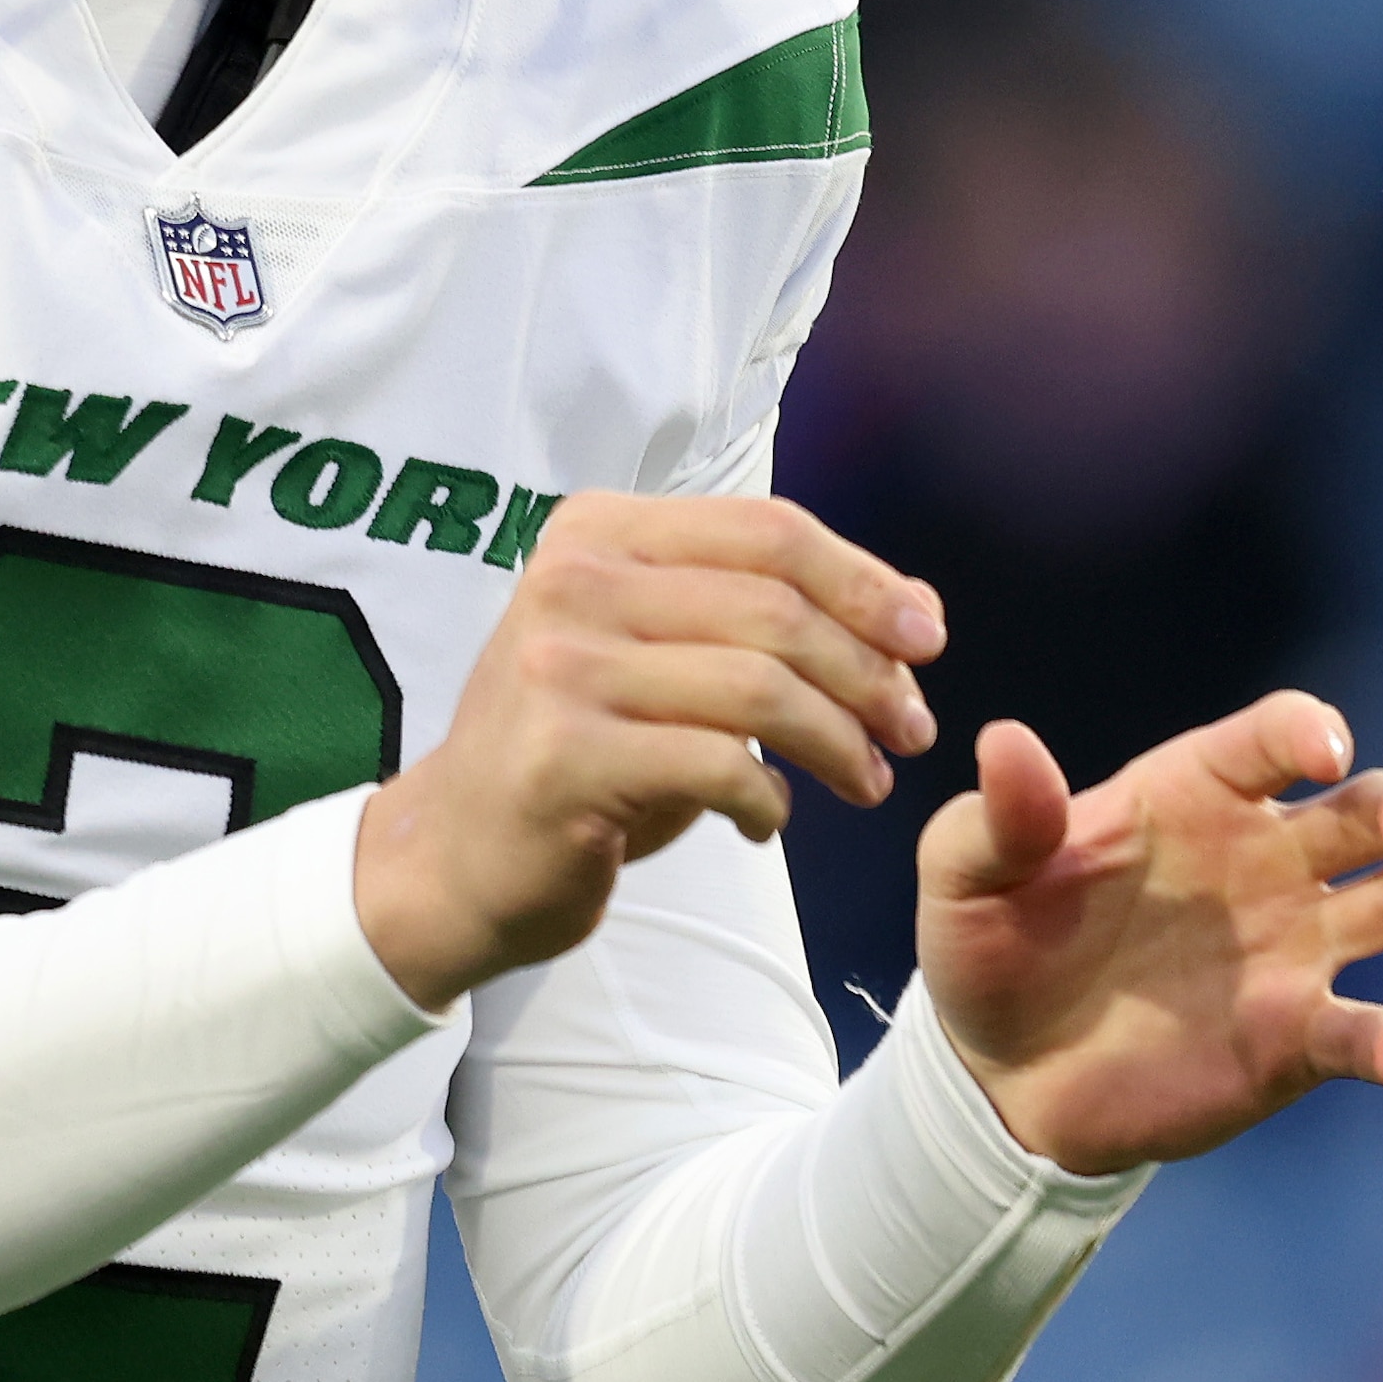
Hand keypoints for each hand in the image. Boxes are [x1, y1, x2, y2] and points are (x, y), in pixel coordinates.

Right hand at [355, 493, 939, 1009]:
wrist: (454, 850)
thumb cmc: (579, 746)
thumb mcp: (661, 654)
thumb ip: (766, 616)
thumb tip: (915, 607)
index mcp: (597, 531)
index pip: (768, 530)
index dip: (866, 582)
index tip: (927, 641)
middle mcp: (571, 582)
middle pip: (775, 608)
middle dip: (868, 673)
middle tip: (911, 730)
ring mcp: (559, 669)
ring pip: (758, 688)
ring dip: (837, 742)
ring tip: (866, 783)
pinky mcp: (562, 759)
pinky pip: (716, 768)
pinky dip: (770, 800)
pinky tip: (772, 822)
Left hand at [917, 693, 1382, 1176]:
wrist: (1001, 1077)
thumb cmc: (987, 949)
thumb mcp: (962, 876)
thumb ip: (995, 817)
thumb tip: (1006, 742)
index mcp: (1193, 795)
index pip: (1269, 740)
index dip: (1304, 731)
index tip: (1321, 746)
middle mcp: (1263, 859)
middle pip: (1358, 811)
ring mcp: (1292, 947)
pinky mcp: (1296, 1037)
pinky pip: (1361, 1031)